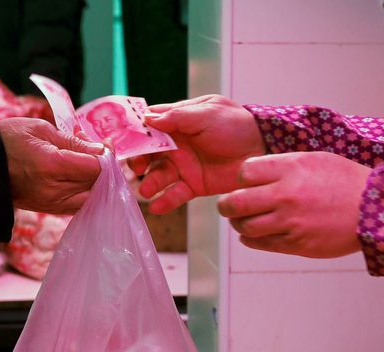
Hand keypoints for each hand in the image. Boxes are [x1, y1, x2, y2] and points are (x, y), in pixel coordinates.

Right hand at [0, 118, 103, 213]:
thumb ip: (74, 142)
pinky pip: (79, 204)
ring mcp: (52, 204)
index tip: (105, 143)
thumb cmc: (8, 141)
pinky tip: (80, 176)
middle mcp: (54, 190)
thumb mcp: (41, 129)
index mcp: (52, 165)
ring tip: (88, 162)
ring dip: (96, 181)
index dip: (107, 156)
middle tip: (99, 150)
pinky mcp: (49, 210)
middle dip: (104, 168)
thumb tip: (101, 150)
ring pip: (91, 197)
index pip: (96, 168)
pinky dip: (86, 191)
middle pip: (97, 184)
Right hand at [128, 95, 265, 213]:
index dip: (134, 134)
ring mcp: (183, 166)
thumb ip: (177, 117)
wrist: (262, 148)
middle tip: (136, 168)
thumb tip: (148, 119)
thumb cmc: (236, 124)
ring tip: (146, 190)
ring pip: (158, 175)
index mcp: (177, 122)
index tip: (121, 143)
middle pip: (148, 154)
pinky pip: (174, 194)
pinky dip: (165, 201)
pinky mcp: (193, 185)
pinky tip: (157, 206)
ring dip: (149, 183)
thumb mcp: (206, 114)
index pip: (148, 126)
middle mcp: (176, 145)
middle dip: (138, 161)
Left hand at [217, 152, 370, 257]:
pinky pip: (259, 243)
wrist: (376, 209)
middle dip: (226, 205)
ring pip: (245, 226)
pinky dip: (251, 238)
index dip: (241, 179)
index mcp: (291, 168)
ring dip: (238, 224)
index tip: (245, 183)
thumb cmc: (345, 181)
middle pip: (235, 202)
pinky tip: (253, 233)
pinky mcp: (296, 243)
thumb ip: (282, 165)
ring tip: (242, 220)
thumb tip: (251, 173)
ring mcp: (290, 222)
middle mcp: (286, 195)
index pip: (244, 173)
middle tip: (227, 206)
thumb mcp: (314, 159)